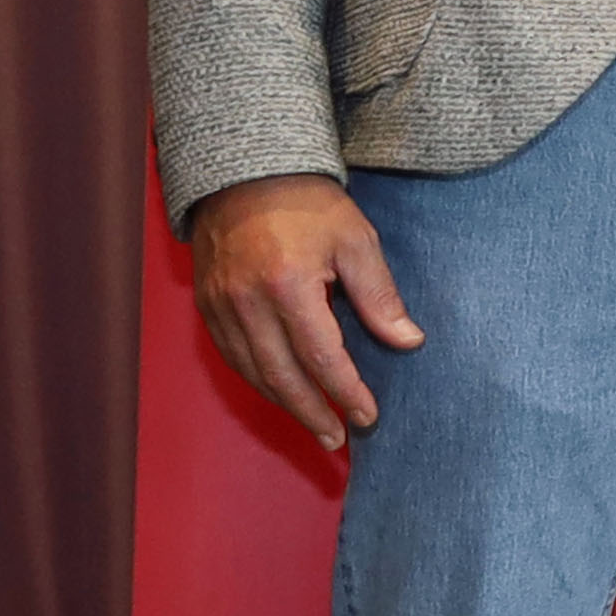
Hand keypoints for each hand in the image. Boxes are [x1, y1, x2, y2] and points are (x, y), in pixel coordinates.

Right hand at [189, 172, 417, 449]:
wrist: (245, 176)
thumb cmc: (310, 206)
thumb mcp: (356, 242)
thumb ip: (380, 296)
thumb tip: (409, 342)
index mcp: (288, 286)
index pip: (321, 356)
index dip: (345, 391)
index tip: (367, 416)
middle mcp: (247, 302)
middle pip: (281, 375)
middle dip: (311, 412)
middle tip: (338, 440)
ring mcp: (220, 306)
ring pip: (252, 371)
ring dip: (284, 404)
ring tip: (315, 426)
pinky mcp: (207, 305)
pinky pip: (231, 355)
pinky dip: (257, 380)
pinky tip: (280, 393)